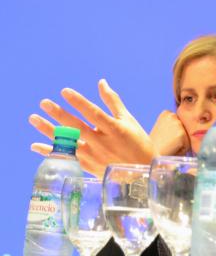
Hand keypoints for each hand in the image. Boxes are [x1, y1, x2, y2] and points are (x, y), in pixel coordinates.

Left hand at [29, 79, 155, 177]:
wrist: (141, 173)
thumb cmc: (137, 143)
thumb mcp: (128, 120)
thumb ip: (113, 101)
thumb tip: (101, 82)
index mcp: (115, 129)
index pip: (94, 113)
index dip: (79, 102)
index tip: (65, 91)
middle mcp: (103, 142)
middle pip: (77, 127)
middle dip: (59, 114)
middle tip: (44, 103)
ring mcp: (94, 155)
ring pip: (67, 142)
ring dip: (49, 130)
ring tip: (34, 118)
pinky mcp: (88, 166)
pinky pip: (66, 157)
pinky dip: (50, 152)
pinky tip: (35, 145)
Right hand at [149, 110, 189, 155]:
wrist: (149, 156)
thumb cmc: (157, 145)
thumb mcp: (164, 129)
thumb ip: (175, 126)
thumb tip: (194, 127)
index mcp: (167, 113)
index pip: (181, 122)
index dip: (175, 132)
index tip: (164, 136)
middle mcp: (172, 115)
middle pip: (186, 128)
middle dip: (180, 137)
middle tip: (167, 143)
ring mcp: (177, 124)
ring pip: (188, 136)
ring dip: (182, 143)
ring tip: (169, 146)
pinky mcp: (181, 134)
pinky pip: (188, 144)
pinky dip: (182, 150)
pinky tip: (172, 149)